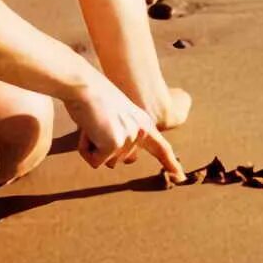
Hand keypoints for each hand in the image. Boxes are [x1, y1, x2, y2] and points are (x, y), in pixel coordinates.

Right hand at [62, 70, 185, 181]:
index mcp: (144, 123)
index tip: (179, 177)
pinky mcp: (114, 144)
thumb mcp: (116, 117)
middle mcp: (141, 132)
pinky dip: (85, 149)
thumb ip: (123, 136)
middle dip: (102, 147)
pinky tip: (87, 129)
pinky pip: (94, 162)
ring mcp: (129, 138)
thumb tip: (117, 162)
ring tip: (92, 123)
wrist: (83, 85)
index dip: (169, 163)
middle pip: (119, 160)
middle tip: (96, 123)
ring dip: (93, 147)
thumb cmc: (91, 98)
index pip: (161, 147)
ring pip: (106, 162)